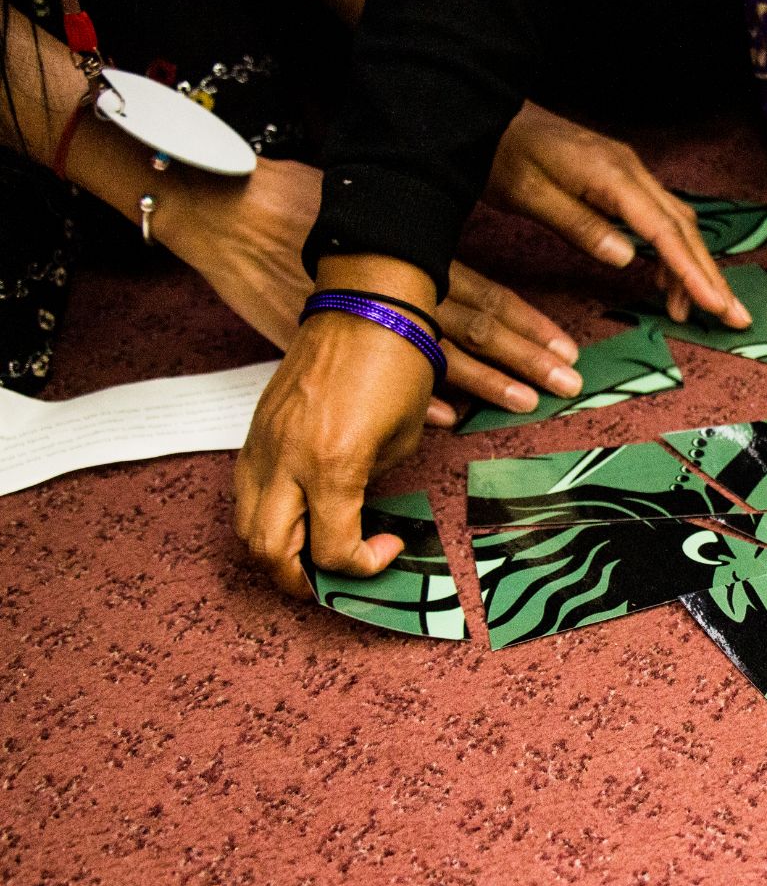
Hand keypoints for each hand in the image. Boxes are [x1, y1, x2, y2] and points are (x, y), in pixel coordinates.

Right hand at [160, 157, 579, 424]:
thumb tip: (451, 309)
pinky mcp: (324, 344)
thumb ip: (416, 274)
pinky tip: (451, 420)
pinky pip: (377, 380)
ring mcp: (361, 320)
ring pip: (439, 355)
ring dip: (488, 382)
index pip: (486, 296)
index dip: (528, 323)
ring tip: (529, 401)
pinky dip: (417, 401)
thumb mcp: (373, 230)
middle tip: (569, 382)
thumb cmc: (304, 210)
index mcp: (413, 261)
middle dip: (526, 357)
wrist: (235, 211)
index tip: (566, 348)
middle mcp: (396, 290)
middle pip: (476, 328)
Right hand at [234, 255, 434, 595]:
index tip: (389, 548)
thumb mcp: (402, 438)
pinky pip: (245, 490)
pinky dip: (265, 515)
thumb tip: (354, 511)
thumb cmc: (397, 365)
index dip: (364, 565)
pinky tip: (296, 514)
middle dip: (300, 580)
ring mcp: (263, 444)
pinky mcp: (254, 429)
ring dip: (275, 551)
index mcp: (332, 466)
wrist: (364, 304)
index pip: (333, 551)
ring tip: (311, 555)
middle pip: (269, 551)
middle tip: (333, 581)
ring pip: (245, 525)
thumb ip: (370, 483)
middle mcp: (286, 460)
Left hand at [485, 102, 748, 327]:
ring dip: (691, 266)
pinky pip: (658, 216)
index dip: (694, 272)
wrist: (485, 113)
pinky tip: (662, 278)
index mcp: (612, 175)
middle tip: (735, 317)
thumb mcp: (529, 194)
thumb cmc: (500, 154)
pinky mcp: (619, 178)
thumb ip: (579, 225)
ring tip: (690, 310)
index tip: (717, 306)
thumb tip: (628, 258)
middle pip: (684, 228)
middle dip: (711, 274)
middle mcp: (630, 170)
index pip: (665, 231)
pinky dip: (669, 250)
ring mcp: (628, 172)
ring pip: (676, 222)